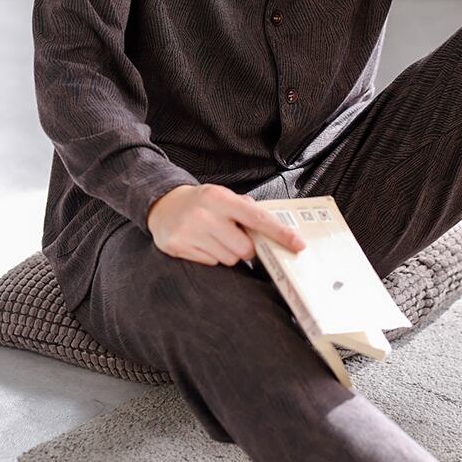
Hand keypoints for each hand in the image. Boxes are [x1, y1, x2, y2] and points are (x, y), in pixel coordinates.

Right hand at [146, 183, 305, 265]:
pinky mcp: (178, 247)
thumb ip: (247, 210)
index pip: (257, 218)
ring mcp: (189, 232)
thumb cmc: (202, 202)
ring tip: (215, 238)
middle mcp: (204, 214)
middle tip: (236, 237)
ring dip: (229, 253)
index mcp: (220, 198)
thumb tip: (276, 229)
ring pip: (228, 259)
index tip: (298, 244)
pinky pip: (211, 264)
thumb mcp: (224, 197)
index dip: (280, 233)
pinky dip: (212, 257)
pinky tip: (202, 243)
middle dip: (246, 248)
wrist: (163, 204)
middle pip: (244, 248)